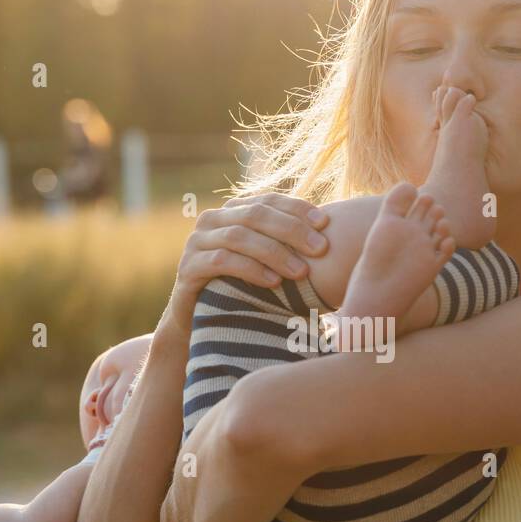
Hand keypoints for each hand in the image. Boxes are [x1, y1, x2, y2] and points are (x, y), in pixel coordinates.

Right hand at [160, 192, 331, 337]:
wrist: (200, 321)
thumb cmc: (243, 290)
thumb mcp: (267, 262)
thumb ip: (287, 243)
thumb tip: (332, 231)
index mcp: (234, 211)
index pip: (269, 199)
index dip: (297, 208)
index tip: (326, 223)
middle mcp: (213, 220)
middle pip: (256, 214)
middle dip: (292, 230)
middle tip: (321, 248)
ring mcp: (196, 242)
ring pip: (239, 237)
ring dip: (274, 253)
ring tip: (301, 272)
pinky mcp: (187, 267)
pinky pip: (221, 261)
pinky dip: (250, 270)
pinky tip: (273, 282)